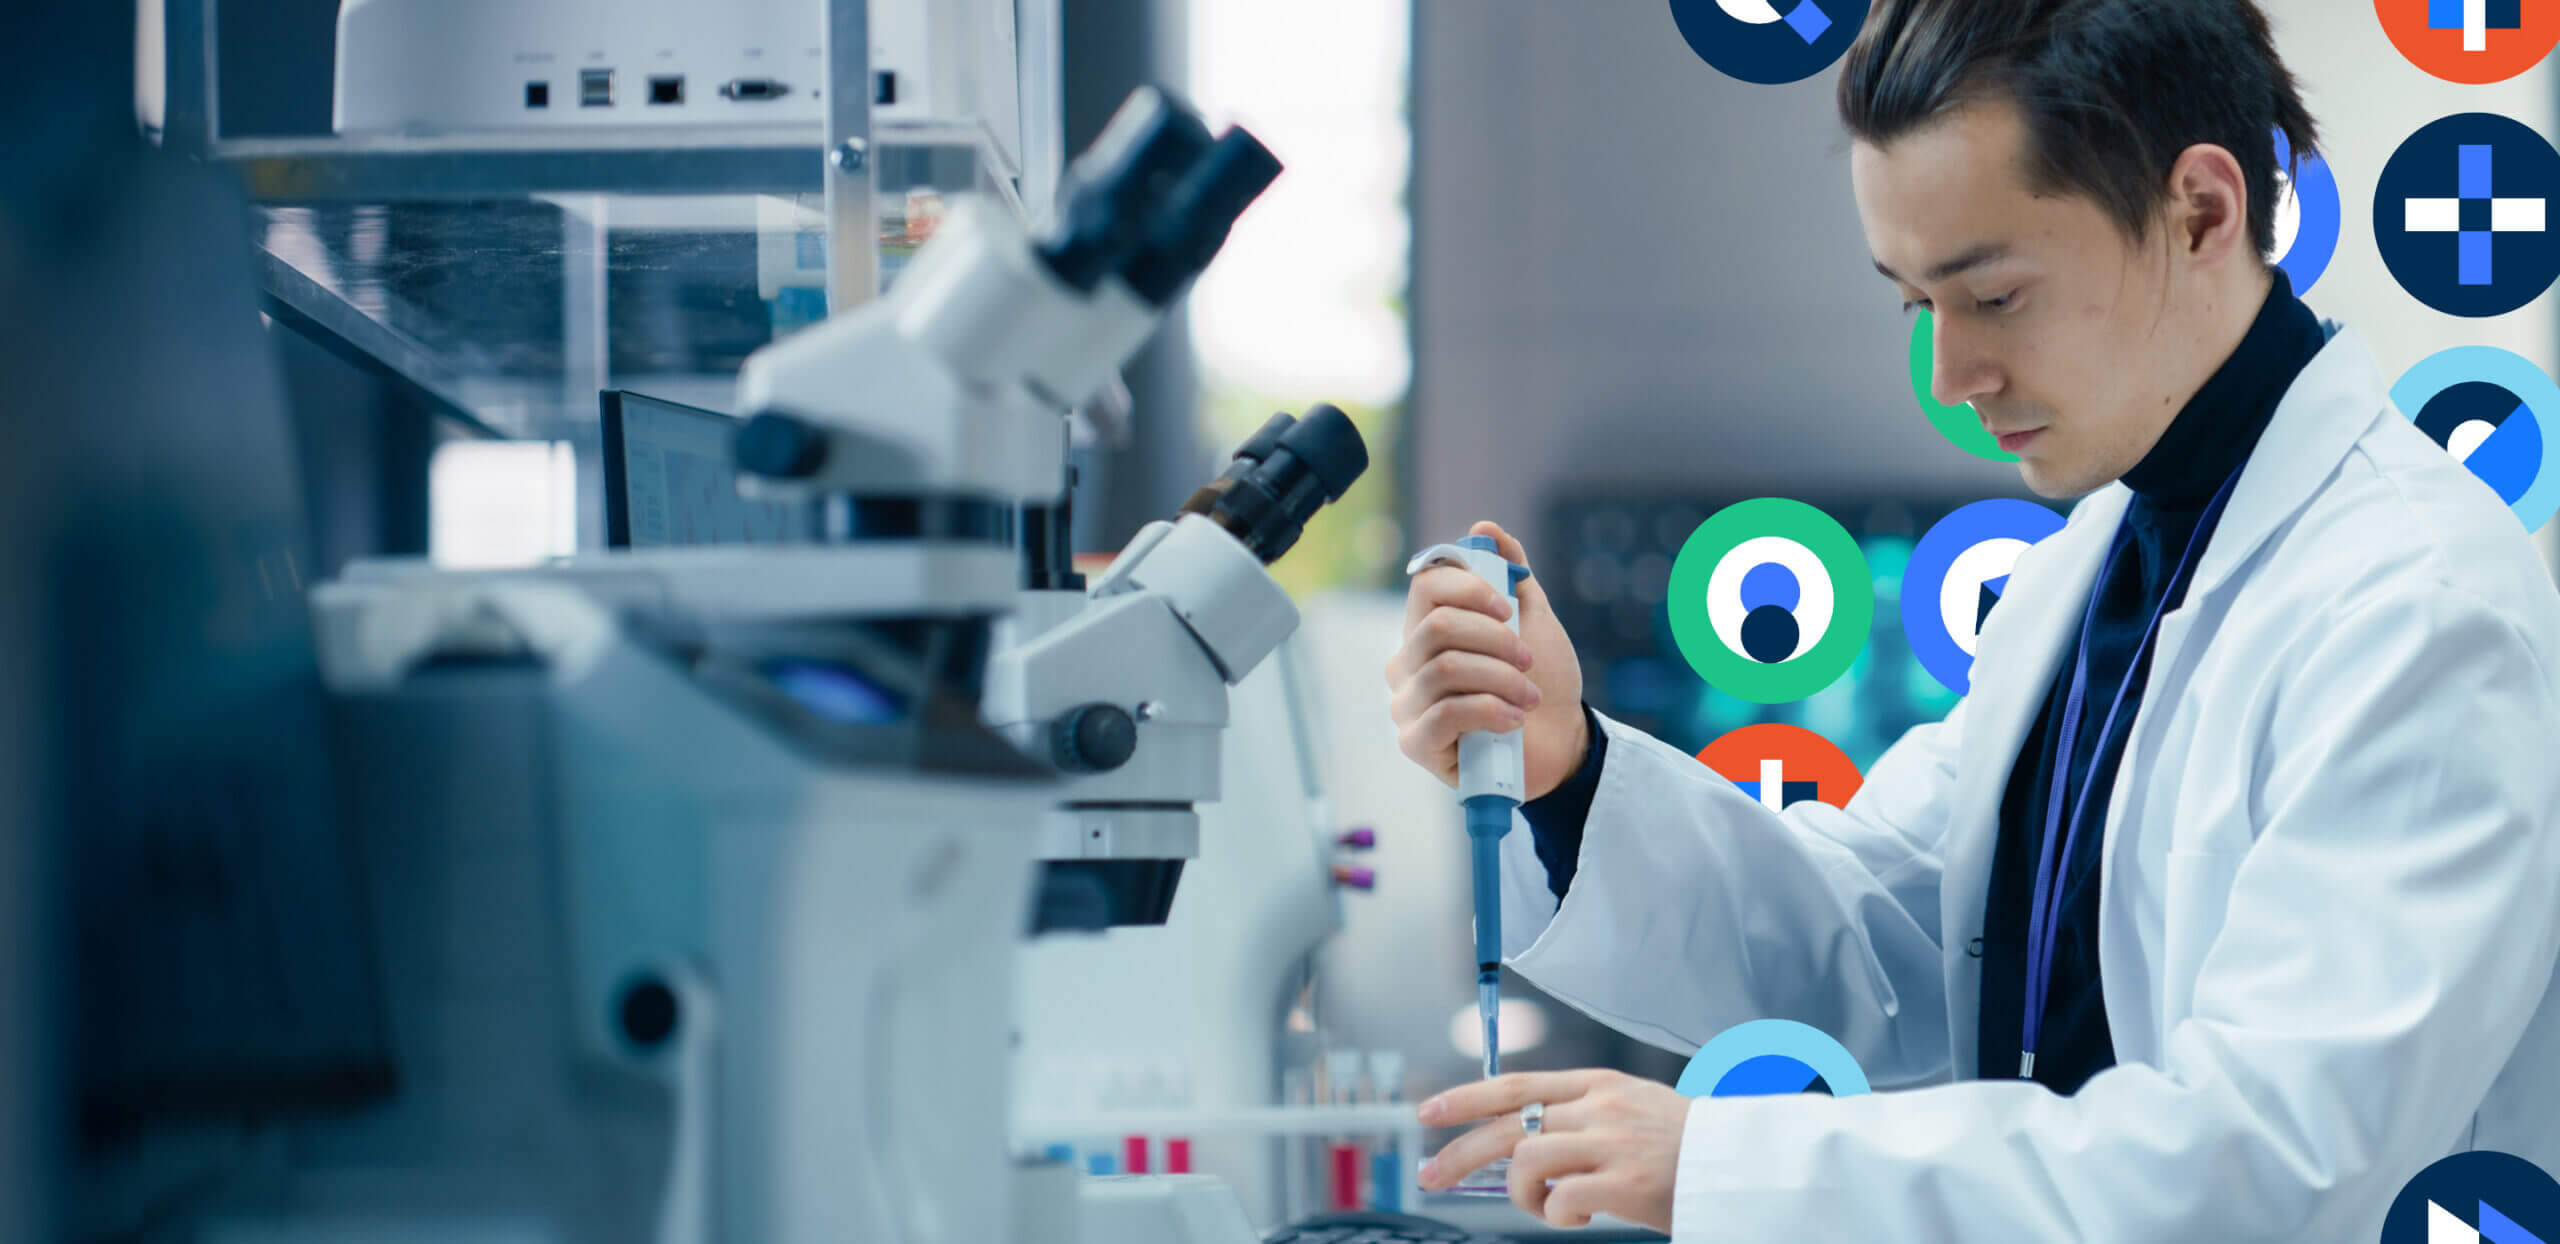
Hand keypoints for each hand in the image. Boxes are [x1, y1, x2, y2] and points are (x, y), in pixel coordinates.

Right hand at [1386, 520, 1588, 799]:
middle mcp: (1409, 663)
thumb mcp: (1533, 620)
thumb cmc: (1543, 682)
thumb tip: (1484, 528)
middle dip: (1495, 640)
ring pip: (1445, 669)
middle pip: (1437, 626)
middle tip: (1528, 660)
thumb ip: (1510, 575)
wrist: (1561, 745)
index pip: (1426, 587)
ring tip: (1530, 696)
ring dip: (1500, 679)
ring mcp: (1408, 704)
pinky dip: (1490, 711)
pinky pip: (1445, 714)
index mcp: (1429, 628)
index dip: (1469, 588)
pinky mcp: (1417, 743)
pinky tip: (1514, 720)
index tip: (1508, 608)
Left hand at [1414, 1069, 1690, 1230]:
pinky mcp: (1626, 1182)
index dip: (1465, 1097)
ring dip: (1517, 1193)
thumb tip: (1522, 1138)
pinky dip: (1555, 1215)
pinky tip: (1575, 1217)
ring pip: (1525, 1161)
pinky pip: (1559, 1199)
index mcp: (1597, 1084)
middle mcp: (1599, 1107)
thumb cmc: (1686, 1145)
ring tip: (1543, 1206)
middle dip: (1458, 1152)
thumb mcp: (1631, 1106)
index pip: (1515, 1083)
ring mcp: (1612, 1143)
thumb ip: (1581, 1112)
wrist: (1744, 1164)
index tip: (1429, 1111)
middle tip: (1430, 1176)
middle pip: (1507, 1125)